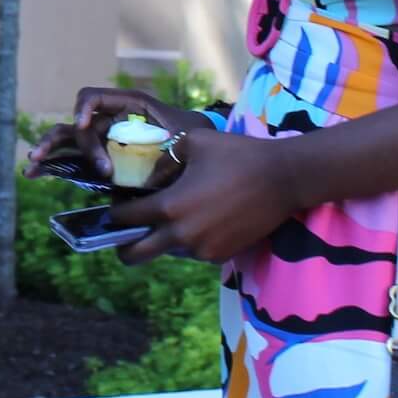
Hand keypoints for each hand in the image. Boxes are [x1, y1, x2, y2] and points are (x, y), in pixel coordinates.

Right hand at [28, 86, 212, 180]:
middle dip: (84, 147)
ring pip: (67, 139)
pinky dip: (52, 164)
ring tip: (34, 163)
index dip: (83, 108)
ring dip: (49, 149)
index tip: (83, 125)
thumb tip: (147, 174)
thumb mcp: (180, 136)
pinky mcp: (99, 158)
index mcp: (125, 105)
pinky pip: (71, 159)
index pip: (92, 97)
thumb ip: (163, 150)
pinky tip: (33, 173)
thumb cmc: (190, 138)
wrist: (199, 151)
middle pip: (80, 126)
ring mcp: (102, 139)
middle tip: (104, 171)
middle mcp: (108, 119)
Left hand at [109, 128, 295, 265]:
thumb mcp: (192, 142)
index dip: (115, 210)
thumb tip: (149, 171)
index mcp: (169, 206)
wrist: (283, 178)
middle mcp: (182, 234)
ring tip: (173, 216)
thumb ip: (164, 157)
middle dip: (123, 246)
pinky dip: (189, 240)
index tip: (117, 203)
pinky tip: (200, 218)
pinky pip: (193, 251)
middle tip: (124, 233)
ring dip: (162, 239)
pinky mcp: (220, 256)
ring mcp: (202, 249)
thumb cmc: (237, 154)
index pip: (124, 218)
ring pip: (167, 251)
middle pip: (135, 254)